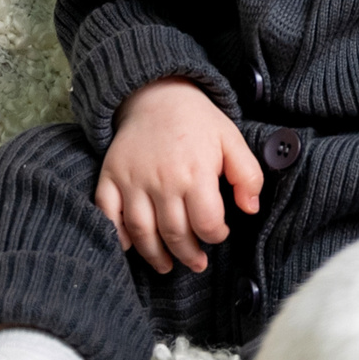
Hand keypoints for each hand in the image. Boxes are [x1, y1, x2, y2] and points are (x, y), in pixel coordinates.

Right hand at [94, 79, 264, 275]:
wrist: (157, 94)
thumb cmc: (197, 121)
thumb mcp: (232, 140)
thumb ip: (248, 175)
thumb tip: (250, 209)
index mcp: (195, 173)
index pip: (206, 223)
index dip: (216, 236)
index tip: (218, 233)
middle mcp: (162, 180)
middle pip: (174, 234)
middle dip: (189, 255)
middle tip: (196, 262)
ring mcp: (133, 180)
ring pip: (142, 231)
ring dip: (154, 255)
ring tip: (166, 265)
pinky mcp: (111, 176)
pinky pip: (107, 212)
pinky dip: (116, 234)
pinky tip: (128, 246)